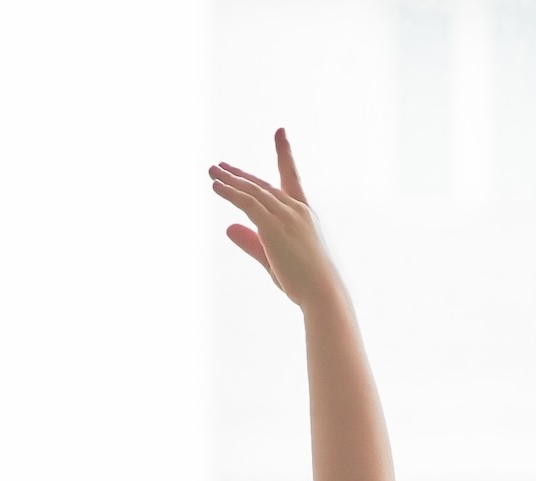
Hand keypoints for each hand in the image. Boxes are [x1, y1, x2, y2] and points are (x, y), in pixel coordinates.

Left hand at [210, 129, 339, 311]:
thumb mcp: (274, 258)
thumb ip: (251, 241)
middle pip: (263, 185)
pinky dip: (230, 193)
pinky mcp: (274, 226)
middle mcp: (296, 209)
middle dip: (240, 175)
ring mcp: (286, 216)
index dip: (284, 154)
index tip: (280, 132)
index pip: (291, 177)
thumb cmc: (305, 282)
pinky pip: (247, 203)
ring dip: (230, 180)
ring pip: (253, 192)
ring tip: (213, 172)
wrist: (322, 293)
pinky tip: (216, 187)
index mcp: (303, 214)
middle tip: (220, 166)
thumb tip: (228, 227)